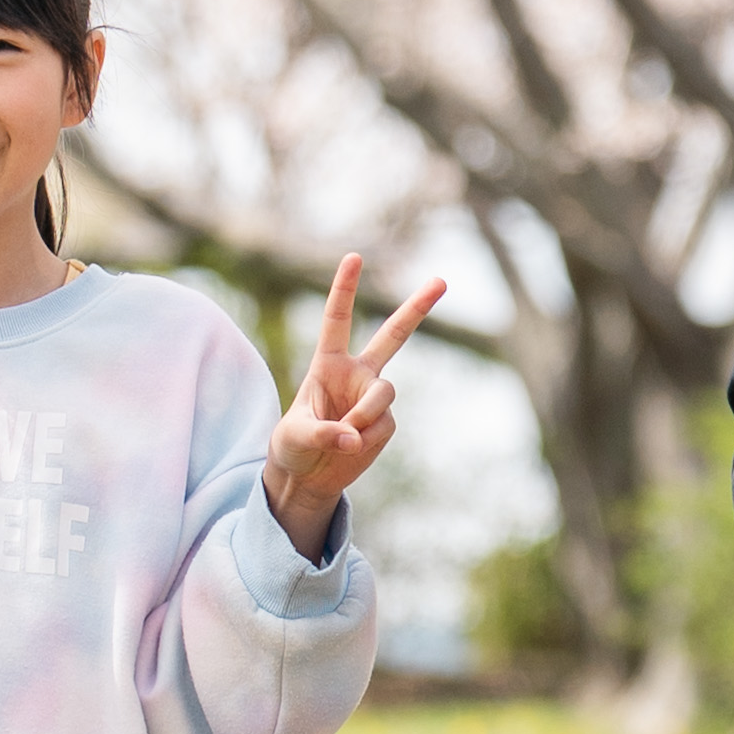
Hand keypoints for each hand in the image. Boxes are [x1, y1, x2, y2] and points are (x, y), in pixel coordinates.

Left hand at [262, 252, 448, 558]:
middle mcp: (356, 374)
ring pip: (384, 394)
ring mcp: (374, 398)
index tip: (354, 257)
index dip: (345, 288)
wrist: (308, 476)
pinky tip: (353, 450)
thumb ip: (322, 433)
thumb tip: (354, 437)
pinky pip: (383, 426)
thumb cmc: (292, 446)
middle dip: (417, 309)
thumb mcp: (295, 437)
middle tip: (442, 281)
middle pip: (392, 336)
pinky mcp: (386, 423)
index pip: (337, 319)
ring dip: (365, 416)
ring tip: (345, 439)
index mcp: (327, 363)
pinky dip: (367, 440)